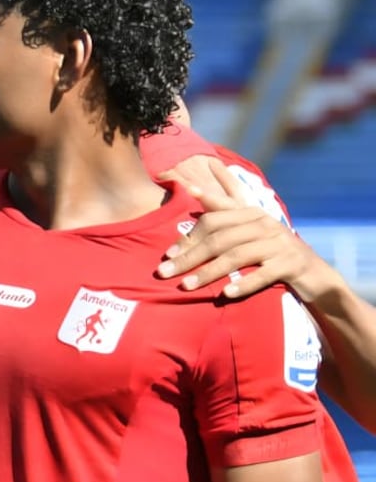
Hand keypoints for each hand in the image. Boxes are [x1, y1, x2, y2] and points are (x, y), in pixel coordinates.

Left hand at [156, 160, 339, 301]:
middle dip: (190, 257)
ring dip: (209, 272)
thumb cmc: (271, 249)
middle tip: (166, 272)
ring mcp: (280, 243)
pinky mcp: (292, 263)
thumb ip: (223, 207)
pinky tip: (225, 293)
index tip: (167, 253)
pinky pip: (263, 274)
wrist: (315, 274)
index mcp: (251, 212)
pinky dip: (243, 283)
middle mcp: (265, 223)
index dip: (189, 236)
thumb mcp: (248, 227)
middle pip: (219, 239)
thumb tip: (191, 187)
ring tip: (186, 286)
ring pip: (237, 256)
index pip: (213, 219)